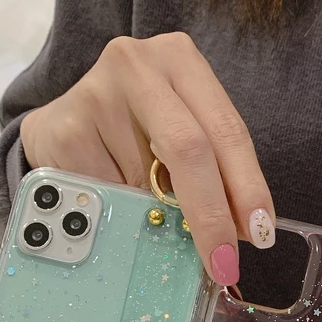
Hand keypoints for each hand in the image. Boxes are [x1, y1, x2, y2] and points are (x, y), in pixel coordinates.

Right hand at [20, 33, 274, 285]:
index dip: (247, 187)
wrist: (61, 125)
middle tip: (224, 260)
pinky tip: (114, 203)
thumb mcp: (179, 136)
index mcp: (180, 61)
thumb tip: (239, 234)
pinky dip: (121, 214)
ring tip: (152, 219)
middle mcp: (137, 65)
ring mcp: (94, 93)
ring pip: (145, 181)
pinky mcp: (62, 129)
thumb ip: (211, 173)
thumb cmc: (135, 133)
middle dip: (212, 214)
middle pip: (190, 149)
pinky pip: (108, 194)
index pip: (227, 130)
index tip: (260, 234)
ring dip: (160, 217)